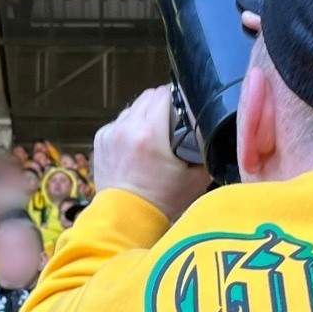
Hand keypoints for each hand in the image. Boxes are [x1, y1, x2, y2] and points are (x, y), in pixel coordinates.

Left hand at [93, 87, 210, 222]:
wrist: (128, 218)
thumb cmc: (162, 200)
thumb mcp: (196, 176)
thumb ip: (205, 149)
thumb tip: (211, 130)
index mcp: (150, 132)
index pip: (165, 94)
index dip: (178, 97)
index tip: (184, 107)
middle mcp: (127, 127)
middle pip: (148, 96)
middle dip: (162, 105)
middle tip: (172, 122)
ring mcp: (111, 133)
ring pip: (133, 108)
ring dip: (145, 115)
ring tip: (154, 135)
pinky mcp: (101, 140)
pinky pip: (119, 122)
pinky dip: (129, 128)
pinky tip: (137, 145)